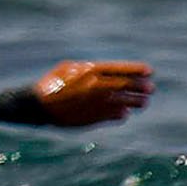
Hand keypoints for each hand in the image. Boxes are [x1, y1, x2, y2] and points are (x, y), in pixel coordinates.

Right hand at [32, 58, 153, 126]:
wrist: (37, 105)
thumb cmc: (51, 84)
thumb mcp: (68, 68)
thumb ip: (90, 68)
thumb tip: (109, 73)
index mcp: (90, 71)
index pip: (121, 69)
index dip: (138, 70)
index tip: (149, 72)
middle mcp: (97, 86)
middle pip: (128, 85)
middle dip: (142, 87)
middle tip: (150, 88)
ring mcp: (97, 102)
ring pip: (127, 102)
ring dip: (138, 102)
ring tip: (142, 102)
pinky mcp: (95, 117)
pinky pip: (117, 115)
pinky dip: (123, 113)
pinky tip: (123, 112)